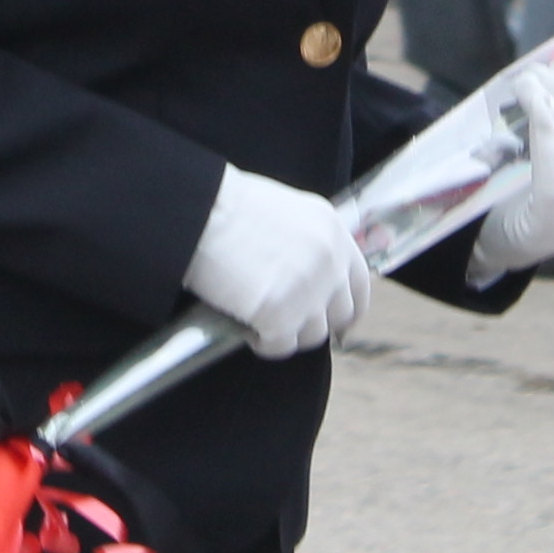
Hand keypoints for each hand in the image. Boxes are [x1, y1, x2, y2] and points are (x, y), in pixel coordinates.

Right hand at [184, 164, 369, 359]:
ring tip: (256, 317)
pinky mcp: (281, 314)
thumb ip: (308, 243)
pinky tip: (245, 326)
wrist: (194, 210)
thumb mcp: (284, 212)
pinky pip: (280, 346)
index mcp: (331, 229)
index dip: (348, 308)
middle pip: (340, 313)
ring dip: (286, 332)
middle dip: (314, 322)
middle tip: (286, 322)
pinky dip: (263, 342)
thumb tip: (315, 281)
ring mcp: (308, 289)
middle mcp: (329, 260)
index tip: (337, 324)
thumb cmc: (226, 207)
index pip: (359, 283)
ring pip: (312, 334)